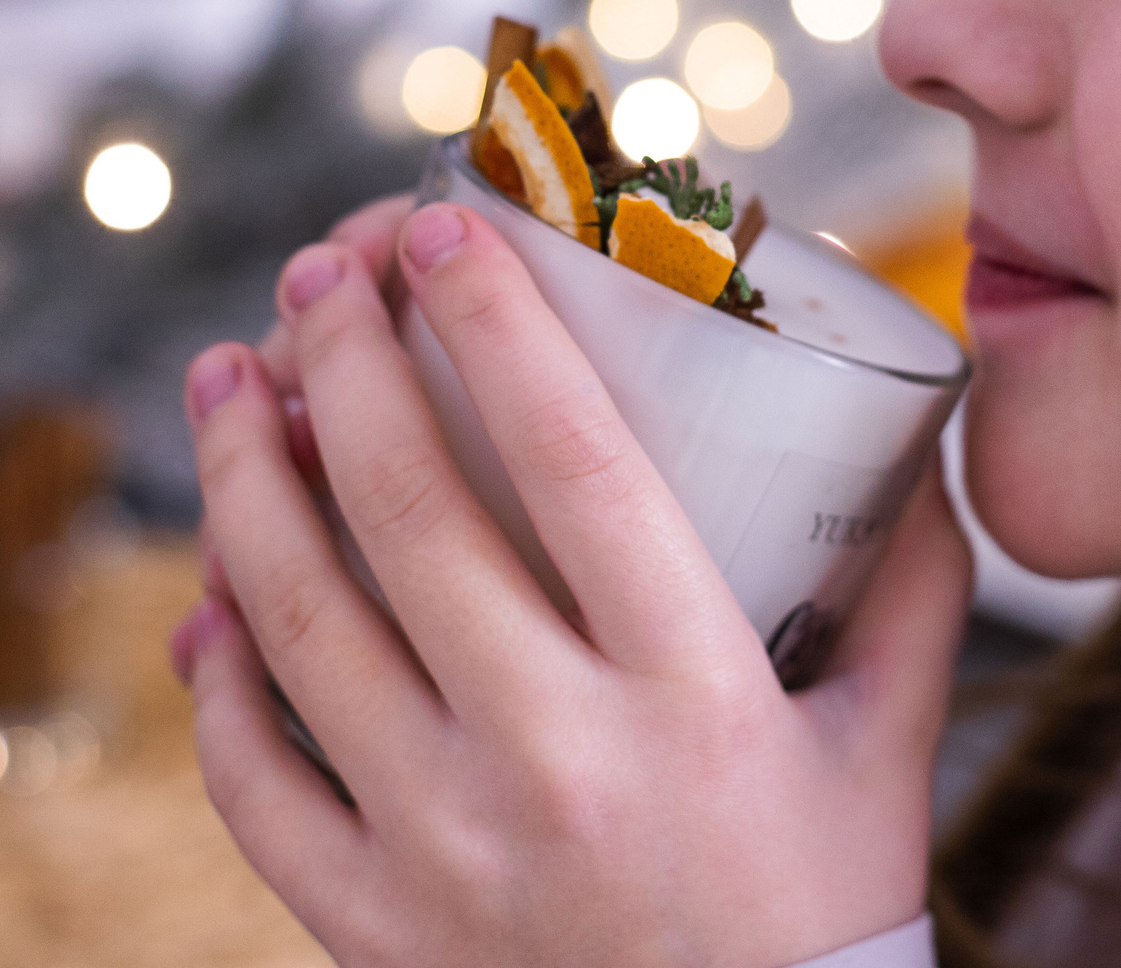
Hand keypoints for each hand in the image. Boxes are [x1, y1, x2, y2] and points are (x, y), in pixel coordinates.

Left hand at [172, 200, 971, 967]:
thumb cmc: (826, 902)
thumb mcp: (891, 742)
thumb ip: (911, 584)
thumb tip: (911, 431)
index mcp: (695, 694)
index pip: (576, 462)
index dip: (497, 324)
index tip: (440, 223)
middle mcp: (558, 758)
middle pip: (409, 513)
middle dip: (346, 358)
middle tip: (316, 273)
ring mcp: (447, 847)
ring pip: (298, 622)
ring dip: (245, 475)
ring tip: (226, 376)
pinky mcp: (374, 927)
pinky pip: (256, 780)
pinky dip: (214, 675)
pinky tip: (208, 594)